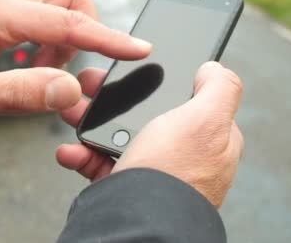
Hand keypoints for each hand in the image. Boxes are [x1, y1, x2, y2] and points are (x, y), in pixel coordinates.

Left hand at [0, 0, 150, 134]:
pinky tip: (30, 67)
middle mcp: (1, 1)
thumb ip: (19, 93)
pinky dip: (49, 43)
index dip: (107, 38)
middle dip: (84, 29)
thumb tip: (69, 90)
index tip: (137, 49)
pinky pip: (42, 19)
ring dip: (65, 38)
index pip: (66, 22)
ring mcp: (0, 8)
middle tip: (65, 69)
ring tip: (42, 73)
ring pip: (58, 4)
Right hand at [57, 62, 243, 207]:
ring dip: (90, 122)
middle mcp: (181, 155)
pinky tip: (71, 150)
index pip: (185, 98)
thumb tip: (213, 68)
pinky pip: (99, 164)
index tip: (130, 69)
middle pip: (145, 114)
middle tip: (89, 86)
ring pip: (117, 136)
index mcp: (208, 137)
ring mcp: (151, 172)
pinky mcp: (125, 188)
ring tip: (71, 112)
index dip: (158, 81)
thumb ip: (219, 87)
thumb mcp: (207, 119)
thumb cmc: (176, 173)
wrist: (140, 223)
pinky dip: (81, 155)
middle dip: (114, 99)